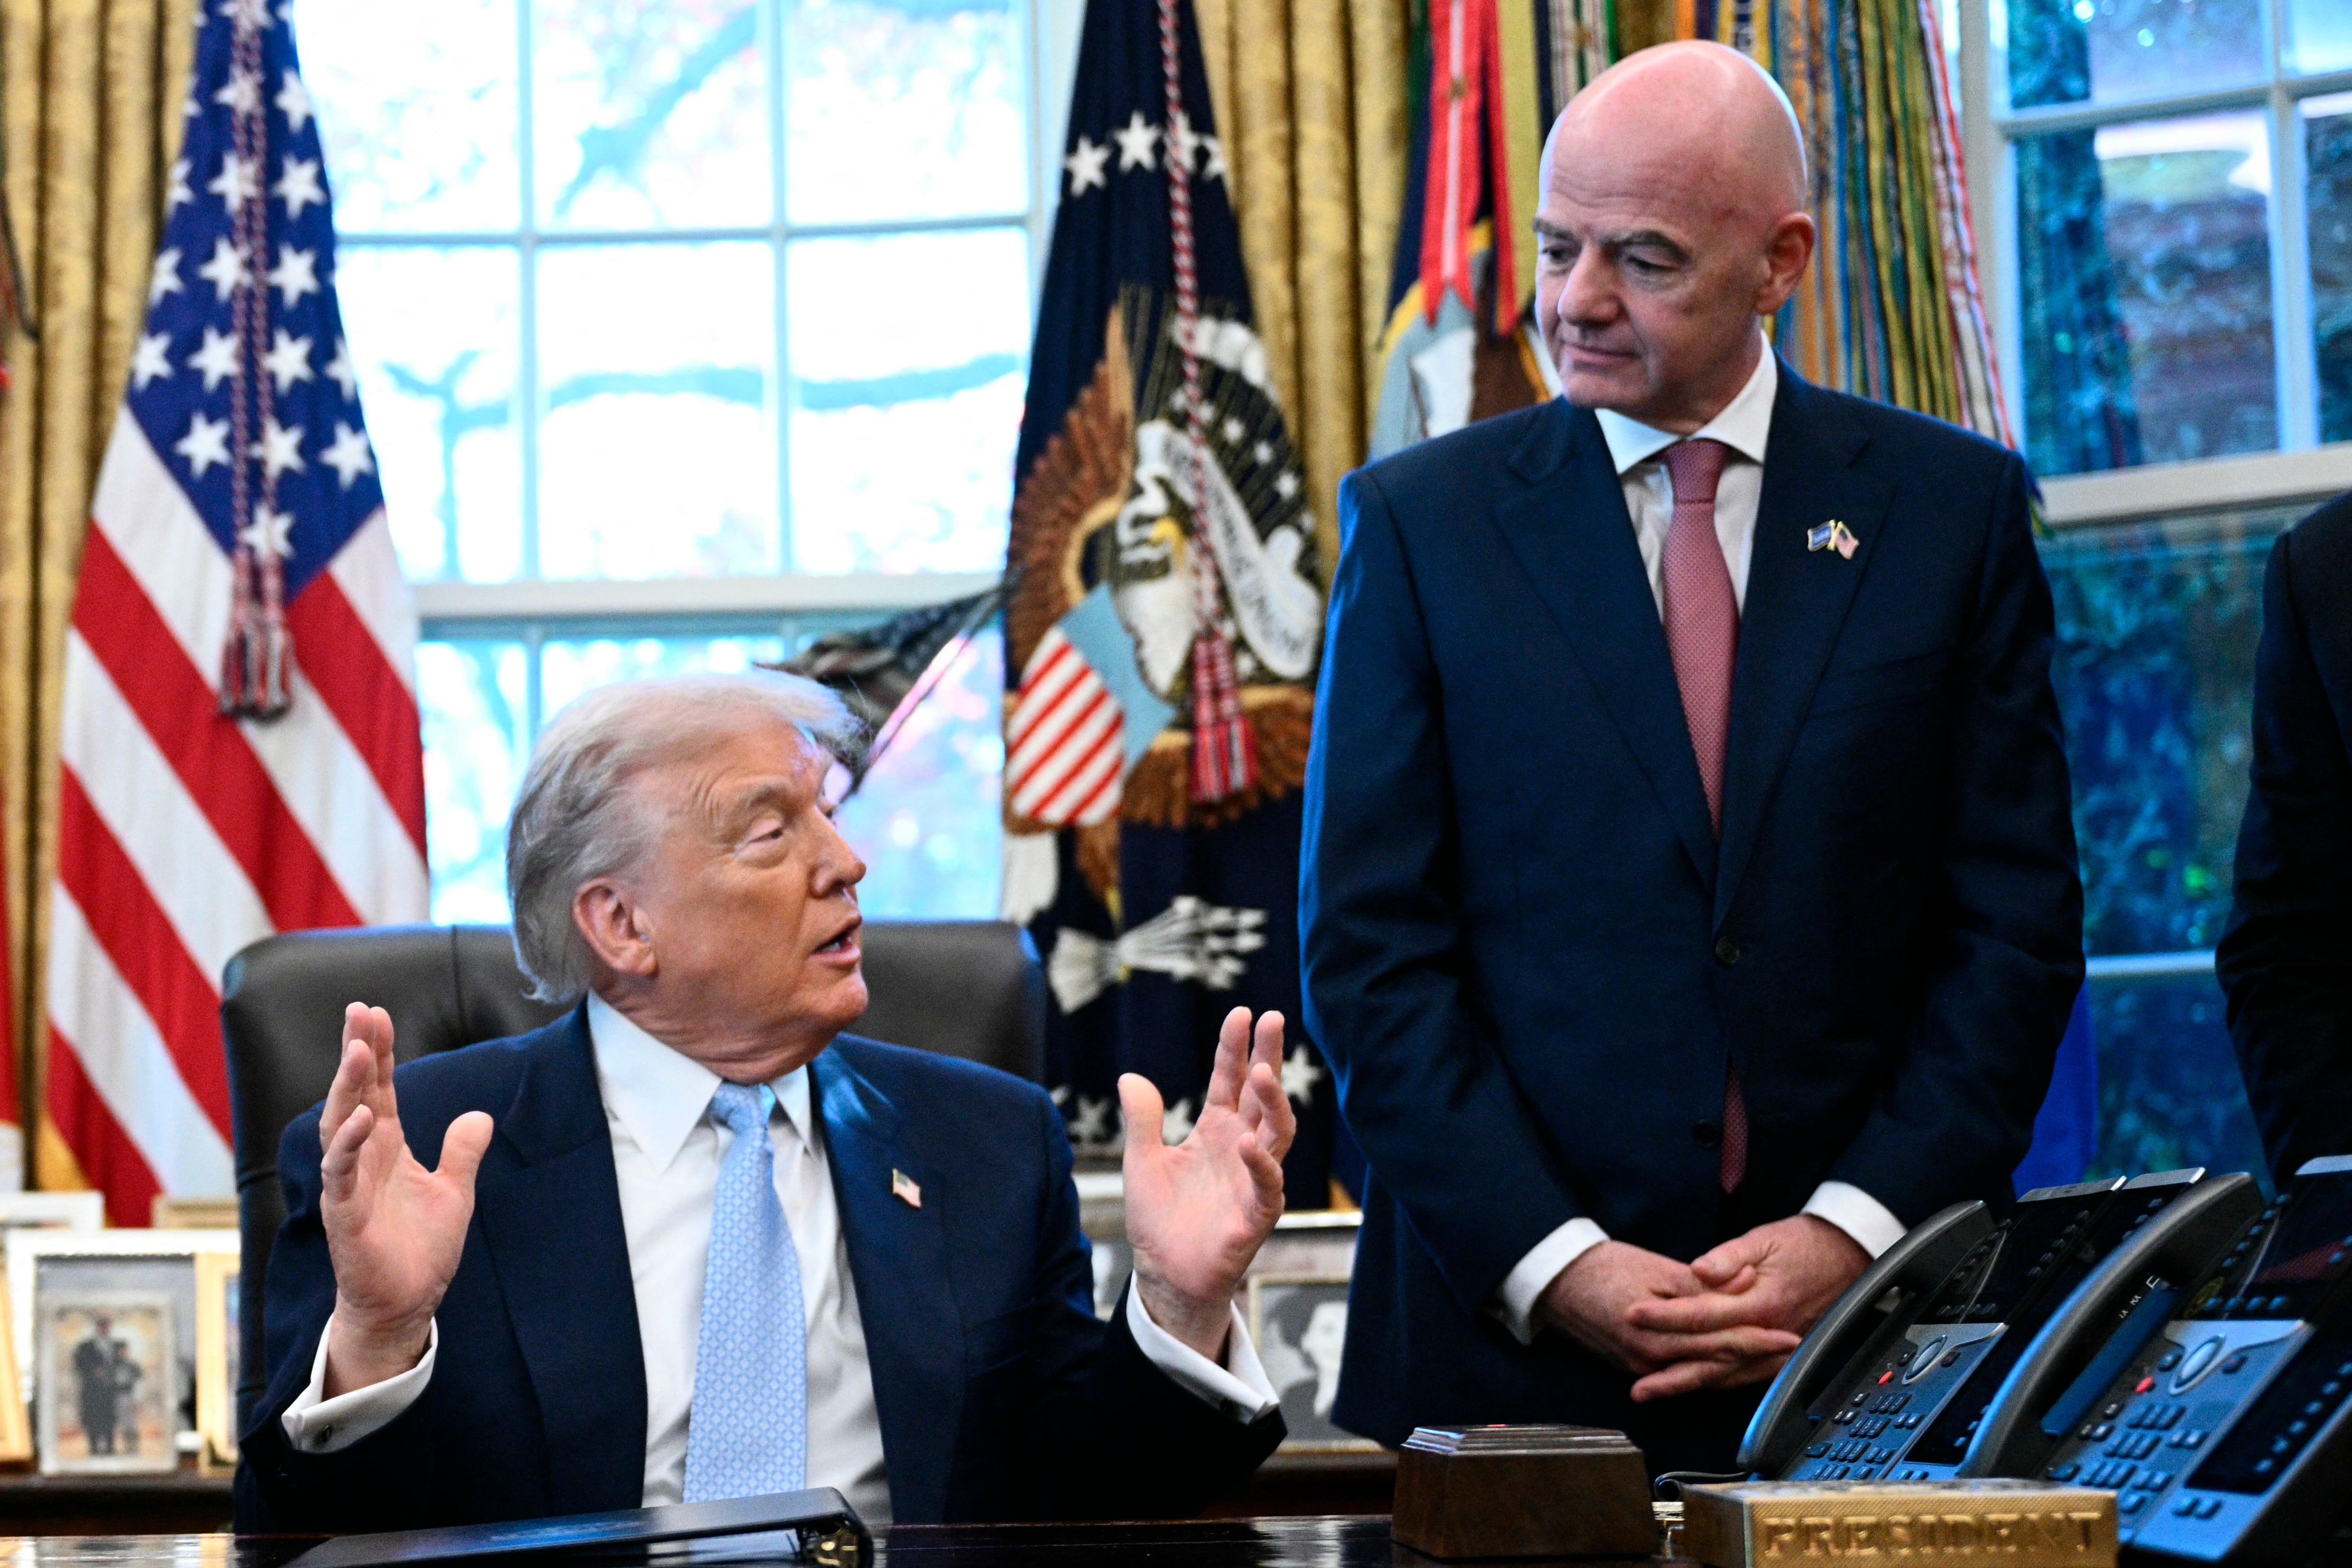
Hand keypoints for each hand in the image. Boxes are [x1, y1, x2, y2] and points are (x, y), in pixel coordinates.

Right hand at [319, 1004, 493, 1395]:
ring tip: (360, 1050)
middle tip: (360, 1011)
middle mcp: (364, 1159)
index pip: (381, 1089)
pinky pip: (341, 1173)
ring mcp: (350, 1185)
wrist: (406, 1305)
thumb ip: (462, 1152)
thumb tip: (478, 1115)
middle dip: (357, 1053)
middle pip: (355, 1094)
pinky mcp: (345, 1215)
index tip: (376, 1013)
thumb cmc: (421, 1250)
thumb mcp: (454, 1191)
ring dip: (348, 1088)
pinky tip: (362, 1117)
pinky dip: (348, 1144)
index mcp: (387, 1149)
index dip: (380, 1052)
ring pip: (339, 1125)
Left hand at [1121, 1008, 1297, 1359]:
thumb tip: (1130, 1076)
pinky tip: (1247, 1142)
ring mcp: (1252, 1178)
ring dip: (1272, 1102)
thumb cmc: (1158, 1220)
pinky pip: (1268, 1184)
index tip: (1242, 1013)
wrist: (1164, 1276)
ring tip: (1261, 1072)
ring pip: (1276, 1133)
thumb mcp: (1141, 1162)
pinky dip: (1261, 1163)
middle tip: (1273, 1019)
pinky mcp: (1256, 1214)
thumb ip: (1142, 1121)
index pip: (1229, 1080)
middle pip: (1261, 1095)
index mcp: (1215, 1131)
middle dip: (1269, 1056)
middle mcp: (1240, 1147)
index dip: (1235, 1047)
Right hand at [1537, 1241, 1795, 1387]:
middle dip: (1759, 1359)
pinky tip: (1731, 1365)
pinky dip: (1710, 1369)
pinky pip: (1683, 1373)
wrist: (1557, 1283)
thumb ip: (1702, 1283)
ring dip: (1739, 1369)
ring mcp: (1644, 1368)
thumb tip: (1745, 1281)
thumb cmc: (1604, 1268)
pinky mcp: (1637, 1366)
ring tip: (1773, 1361)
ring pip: (1702, 1374)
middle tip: (1793, 1351)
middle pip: (1718, 1364)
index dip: (1760, 1339)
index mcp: (1660, 1334)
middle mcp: (1654, 1360)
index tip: (1791, 1336)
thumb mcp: (1656, 1268)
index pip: (1722, 1341)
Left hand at [1622, 1214, 1866, 1398]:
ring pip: (1727, 1374)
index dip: (1665, 1317)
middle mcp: (1768, 1332)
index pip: (1702, 1315)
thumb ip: (1729, 1256)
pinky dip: (1717, 1382)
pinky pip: (1746, 1375)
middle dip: (1670, 1369)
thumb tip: (1699, 1270)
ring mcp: (1778, 1348)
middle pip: (1711, 1357)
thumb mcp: (1764, 1239)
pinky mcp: (1784, 1353)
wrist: (1847, 1255)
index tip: (1633, 1315)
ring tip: (1651, 1392)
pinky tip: (1693, 1385)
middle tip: (1635, 1382)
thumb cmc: (1804, 1244)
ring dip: (1687, 1384)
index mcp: (1760, 1302)